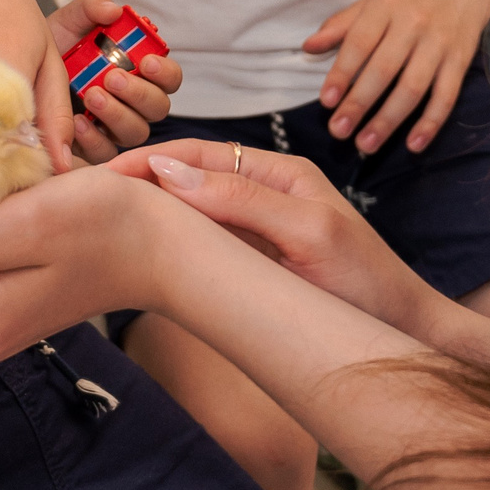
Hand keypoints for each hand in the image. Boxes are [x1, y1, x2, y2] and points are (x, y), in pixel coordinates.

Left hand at [49, 0, 180, 165]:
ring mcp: (116, 127)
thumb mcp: (70, 22)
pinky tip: (77, 121)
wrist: (23, 72)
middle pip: (158, 108)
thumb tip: (113, 10)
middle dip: (139, 93)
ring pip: (136, 131)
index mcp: (140, 72)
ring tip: (91, 96)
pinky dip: (93, 137)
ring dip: (117, 114)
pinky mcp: (94, 148)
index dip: (165, 72)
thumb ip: (92, 8)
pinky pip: (105, 152)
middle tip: (113, 78)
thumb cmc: (57, 48)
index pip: (170, 77)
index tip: (146, 61)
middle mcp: (134, 103)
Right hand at [113, 139, 440, 334]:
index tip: (102, 175)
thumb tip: (173, 172)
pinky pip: (204, 243)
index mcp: (278, 173)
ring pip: (191, 210)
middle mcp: (264, 193)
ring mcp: (258, 229)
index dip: (148, 161)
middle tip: (85, 198)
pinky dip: (170, 242)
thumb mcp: (309, 234)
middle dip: (138, 181)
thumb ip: (245, 201)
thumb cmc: (367, 283)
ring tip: (99, 221)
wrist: (404, 334)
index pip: (198, 155)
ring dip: (149, 211)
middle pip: (188, 177)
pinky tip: (144, 254)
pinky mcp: (254, 263)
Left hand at [303, 0, 489, 154]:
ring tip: (367, 144)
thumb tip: (308, 47)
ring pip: (413, 88)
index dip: (342, 73)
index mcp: (386, 6)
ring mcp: (439, 44)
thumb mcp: (372, 2)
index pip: (360, 42)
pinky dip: (430, 123)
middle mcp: (414, 24)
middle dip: (360, 103)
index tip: (326, 102)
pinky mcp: (461, 62)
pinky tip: (413, 146)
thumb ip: (341, 25)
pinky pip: (446, 96)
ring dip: (389, 120)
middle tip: (339, 132)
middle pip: (384, 69)